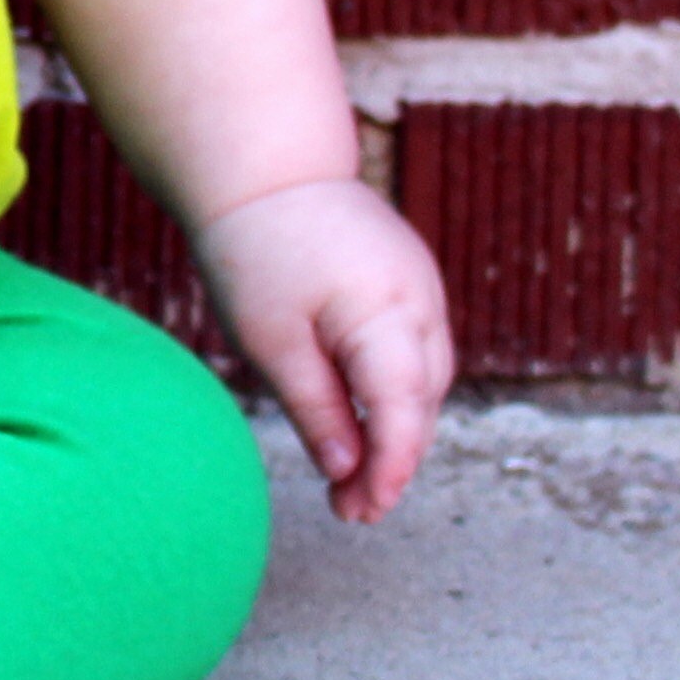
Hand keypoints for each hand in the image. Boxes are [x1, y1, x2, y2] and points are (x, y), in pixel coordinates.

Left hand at [190, 175, 454, 525]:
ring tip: (355, 482)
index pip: (403, 411)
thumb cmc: (255, 250)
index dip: (389, 470)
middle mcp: (420, 301)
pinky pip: (415, 350)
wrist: (263, 167)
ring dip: (398, 430)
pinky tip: (365, 421)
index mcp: (387, 311)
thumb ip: (316, 406)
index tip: (362, 513)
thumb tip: (347, 471)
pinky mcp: (409, 281)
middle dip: (392, 462)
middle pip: (421, 402)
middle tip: (350, 512)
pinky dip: (396, 391)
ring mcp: (421, 288)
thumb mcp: (271, 339)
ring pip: (424, 380)